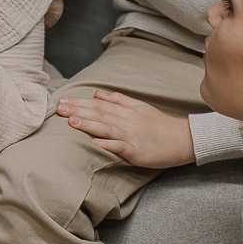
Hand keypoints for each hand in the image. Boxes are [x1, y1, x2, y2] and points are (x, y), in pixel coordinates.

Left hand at [56, 90, 195, 167]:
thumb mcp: (140, 107)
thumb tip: (97, 92)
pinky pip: (121, 147)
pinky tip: (94, 143)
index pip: (99, 104)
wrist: (183, 140)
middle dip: (78, 110)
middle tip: (58, 108)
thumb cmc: (160, 125)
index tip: (62, 100)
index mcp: (127, 110)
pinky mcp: (137, 151)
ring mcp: (132, 136)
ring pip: (107, 128)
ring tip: (71, 122)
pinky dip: (107, 144)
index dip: (80, 102)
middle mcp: (128, 121)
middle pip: (99, 114)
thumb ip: (118, 99)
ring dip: (89, 124)